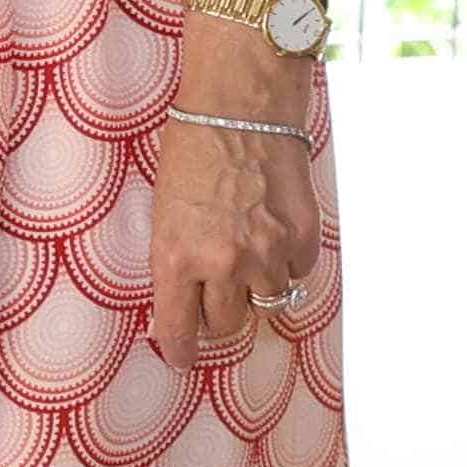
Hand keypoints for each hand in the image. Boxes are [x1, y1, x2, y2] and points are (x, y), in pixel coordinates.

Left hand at [150, 14, 323, 363]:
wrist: (241, 107)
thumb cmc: (191, 151)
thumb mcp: (163, 211)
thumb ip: (175, 260)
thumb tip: (182, 304)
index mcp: (175, 258)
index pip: (177, 328)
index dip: (179, 350)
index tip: (180, 359)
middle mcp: (223, 264)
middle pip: (226, 325)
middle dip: (219, 316)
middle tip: (215, 298)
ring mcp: (268, 253)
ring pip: (267, 304)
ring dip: (256, 291)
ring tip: (248, 262)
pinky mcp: (303, 238)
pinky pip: (298, 274)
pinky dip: (287, 265)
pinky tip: (274, 237)